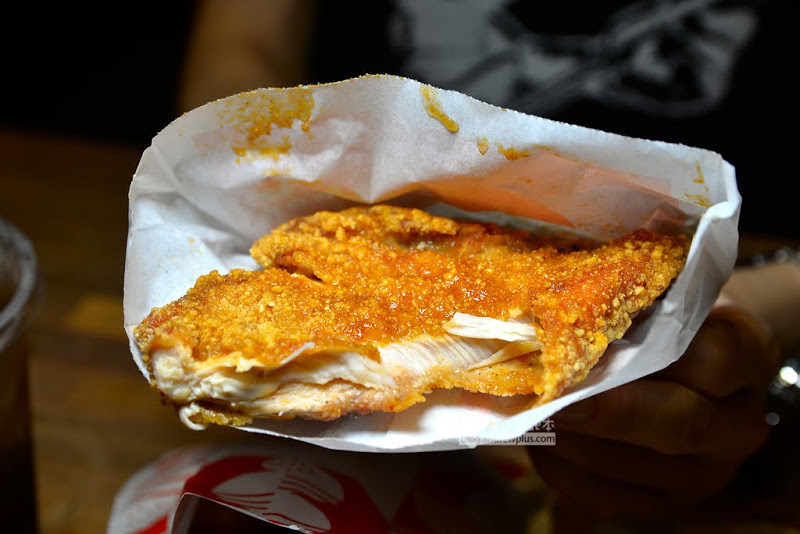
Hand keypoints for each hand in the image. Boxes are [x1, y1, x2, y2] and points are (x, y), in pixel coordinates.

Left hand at [528, 301, 779, 523]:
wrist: (689, 365)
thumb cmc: (664, 318)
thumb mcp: (665, 296)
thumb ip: (634, 304)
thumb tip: (565, 316)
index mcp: (749, 357)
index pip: (711, 357)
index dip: (649, 353)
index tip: (590, 343)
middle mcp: (739, 424)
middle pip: (679, 423)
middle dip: (607, 410)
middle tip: (553, 395)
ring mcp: (707, 472)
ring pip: (636, 464)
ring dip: (574, 441)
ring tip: (533, 412)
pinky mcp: (666, 504)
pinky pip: (610, 498)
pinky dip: (565, 471)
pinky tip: (539, 442)